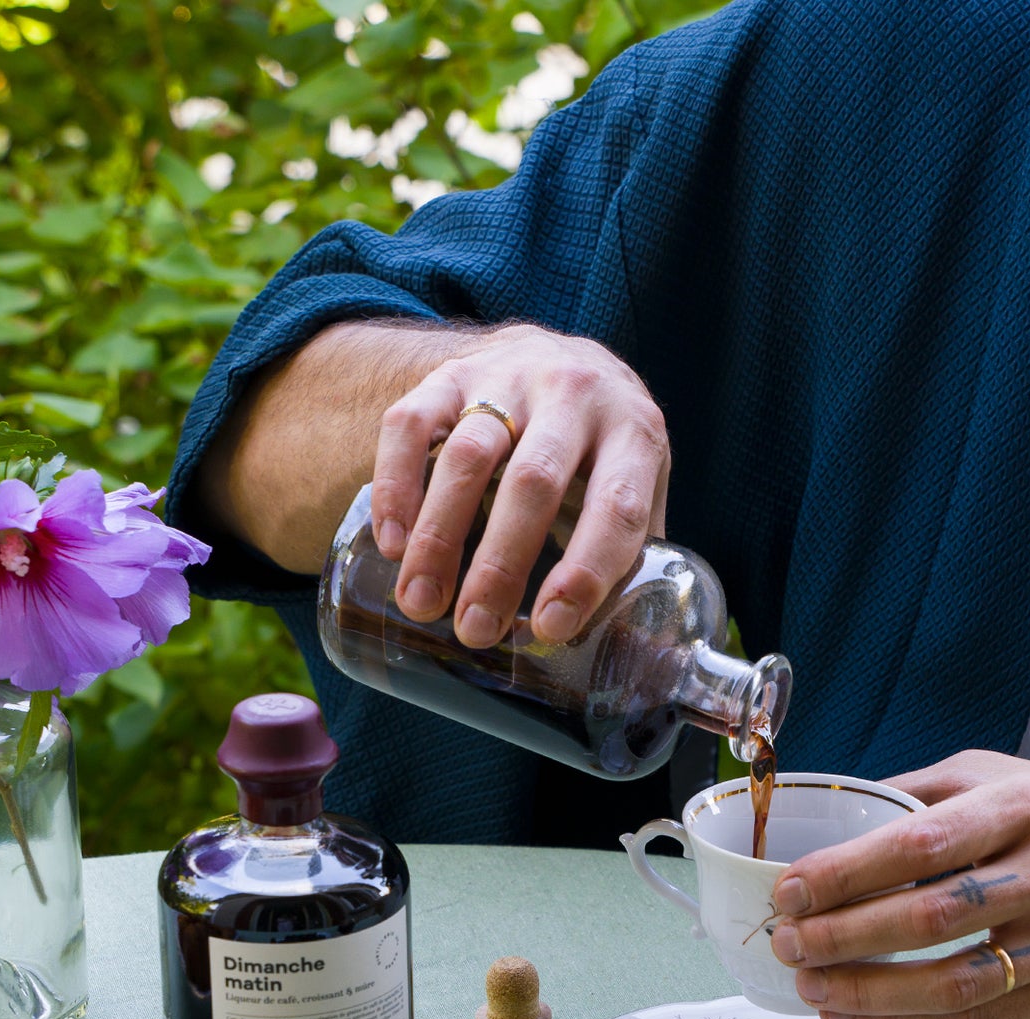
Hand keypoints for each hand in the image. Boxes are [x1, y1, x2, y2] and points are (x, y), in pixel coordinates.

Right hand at [370, 323, 669, 646]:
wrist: (561, 357)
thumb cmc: (603, 452)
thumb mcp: (638, 488)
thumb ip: (631, 556)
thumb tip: (622, 651)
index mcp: (635, 435)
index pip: (617, 506)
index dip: (586, 570)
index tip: (551, 627)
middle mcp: (575, 395)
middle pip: (535, 482)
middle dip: (500, 565)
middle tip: (473, 629)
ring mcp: (508, 378)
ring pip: (470, 455)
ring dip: (440, 535)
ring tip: (420, 601)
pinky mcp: (449, 373)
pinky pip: (411, 424)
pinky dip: (397, 486)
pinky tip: (391, 543)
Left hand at [769, 751, 1029, 1018]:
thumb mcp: (1004, 777)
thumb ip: (920, 794)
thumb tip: (826, 815)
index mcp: (1026, 807)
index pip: (919, 844)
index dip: (845, 873)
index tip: (787, 891)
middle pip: (929, 918)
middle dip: (843, 937)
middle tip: (786, 944)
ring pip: (953, 982)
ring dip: (868, 993)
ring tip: (809, 990)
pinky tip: (856, 1018)